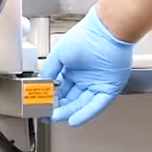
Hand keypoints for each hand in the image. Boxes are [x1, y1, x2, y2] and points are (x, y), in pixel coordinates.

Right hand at [39, 6, 133, 126]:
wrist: (106, 31)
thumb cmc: (86, 36)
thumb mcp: (58, 54)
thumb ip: (49, 70)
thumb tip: (42, 82)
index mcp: (73, 70)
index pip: (61, 90)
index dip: (52, 99)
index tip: (43, 106)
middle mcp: (85, 78)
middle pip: (71, 99)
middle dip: (59, 108)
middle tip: (48, 115)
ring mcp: (97, 84)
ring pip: (82, 104)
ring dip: (69, 112)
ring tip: (57, 118)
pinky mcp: (109, 88)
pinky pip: (96, 104)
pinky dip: (86, 113)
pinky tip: (74, 120)